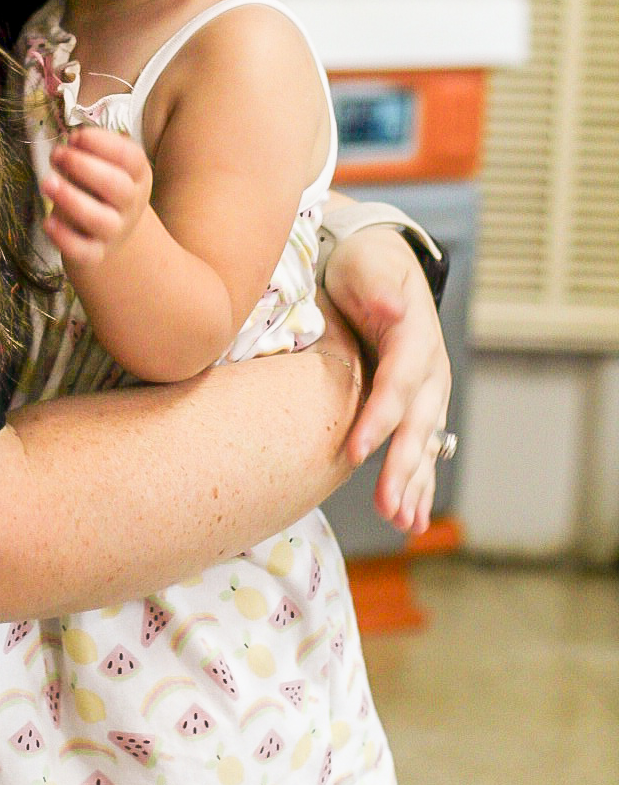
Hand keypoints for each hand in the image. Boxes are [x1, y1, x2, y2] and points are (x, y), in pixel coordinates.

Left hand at [41, 123, 153, 267]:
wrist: (108, 233)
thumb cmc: (99, 188)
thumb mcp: (102, 165)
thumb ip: (87, 151)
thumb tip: (71, 141)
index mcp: (137, 175)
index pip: (130, 157)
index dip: (101, 143)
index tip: (74, 136)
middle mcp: (130, 203)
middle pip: (117, 186)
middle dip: (83, 166)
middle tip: (57, 154)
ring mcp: (115, 231)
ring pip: (100, 220)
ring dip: (71, 198)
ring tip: (47, 182)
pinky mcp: (95, 254)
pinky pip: (84, 251)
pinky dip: (64, 238)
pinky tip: (47, 221)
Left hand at [323, 225, 451, 535]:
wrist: (380, 260)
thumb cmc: (366, 265)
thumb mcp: (369, 265)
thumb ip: (380, 287)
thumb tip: (392, 306)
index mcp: (415, 338)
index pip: (396, 385)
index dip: (378, 419)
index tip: (354, 451)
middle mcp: (429, 370)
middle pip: (416, 425)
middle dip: (403, 468)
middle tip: (388, 509)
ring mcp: (428, 390)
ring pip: (424, 444)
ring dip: (414, 485)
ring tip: (404, 524)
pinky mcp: (418, 403)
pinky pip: (421, 447)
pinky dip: (419, 483)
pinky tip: (412, 519)